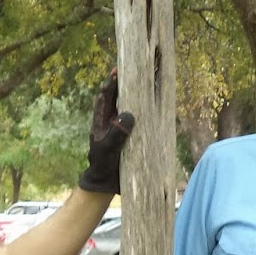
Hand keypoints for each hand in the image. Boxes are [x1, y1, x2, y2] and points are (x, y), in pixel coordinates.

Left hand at [78, 72, 135, 194]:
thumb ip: (116, 133)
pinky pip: (138, 122)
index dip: (110, 83)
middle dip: (124, 84)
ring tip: (147, 84)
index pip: (105, 96)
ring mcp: (120, 129)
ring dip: (136, 96)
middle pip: (117, 97)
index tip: (117, 70)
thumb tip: (129, 115)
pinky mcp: (130, 137)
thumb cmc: (103, 165)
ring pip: (128, 108)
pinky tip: (154, 108)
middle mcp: (111, 121)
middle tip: (135, 70)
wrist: (106, 184)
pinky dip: (145, 114)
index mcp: (101, 120)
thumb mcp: (108, 149)